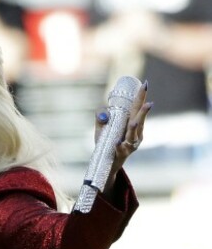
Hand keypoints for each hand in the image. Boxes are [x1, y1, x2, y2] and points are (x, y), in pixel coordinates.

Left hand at [96, 80, 151, 194]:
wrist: (105, 163)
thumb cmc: (106, 144)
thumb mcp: (101, 129)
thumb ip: (100, 118)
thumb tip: (104, 113)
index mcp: (131, 125)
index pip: (137, 109)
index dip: (141, 97)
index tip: (145, 84)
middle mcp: (135, 134)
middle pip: (139, 120)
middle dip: (143, 111)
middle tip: (148, 102)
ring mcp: (130, 145)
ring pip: (133, 135)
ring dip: (134, 128)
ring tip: (134, 121)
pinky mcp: (122, 154)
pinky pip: (122, 150)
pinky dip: (120, 147)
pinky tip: (117, 144)